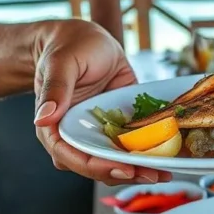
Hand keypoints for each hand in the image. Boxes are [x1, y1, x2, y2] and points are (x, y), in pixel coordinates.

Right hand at [32, 20, 168, 185]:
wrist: (87, 39)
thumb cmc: (67, 47)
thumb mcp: (61, 63)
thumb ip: (54, 90)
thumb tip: (44, 118)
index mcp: (55, 127)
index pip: (72, 157)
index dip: (98, 167)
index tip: (123, 169)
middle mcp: (77, 135)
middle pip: (98, 165)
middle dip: (126, 173)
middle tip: (153, 174)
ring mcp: (99, 133)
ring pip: (116, 160)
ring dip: (140, 168)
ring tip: (164, 172)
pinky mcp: (119, 126)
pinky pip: (132, 144)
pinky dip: (148, 152)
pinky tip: (168, 156)